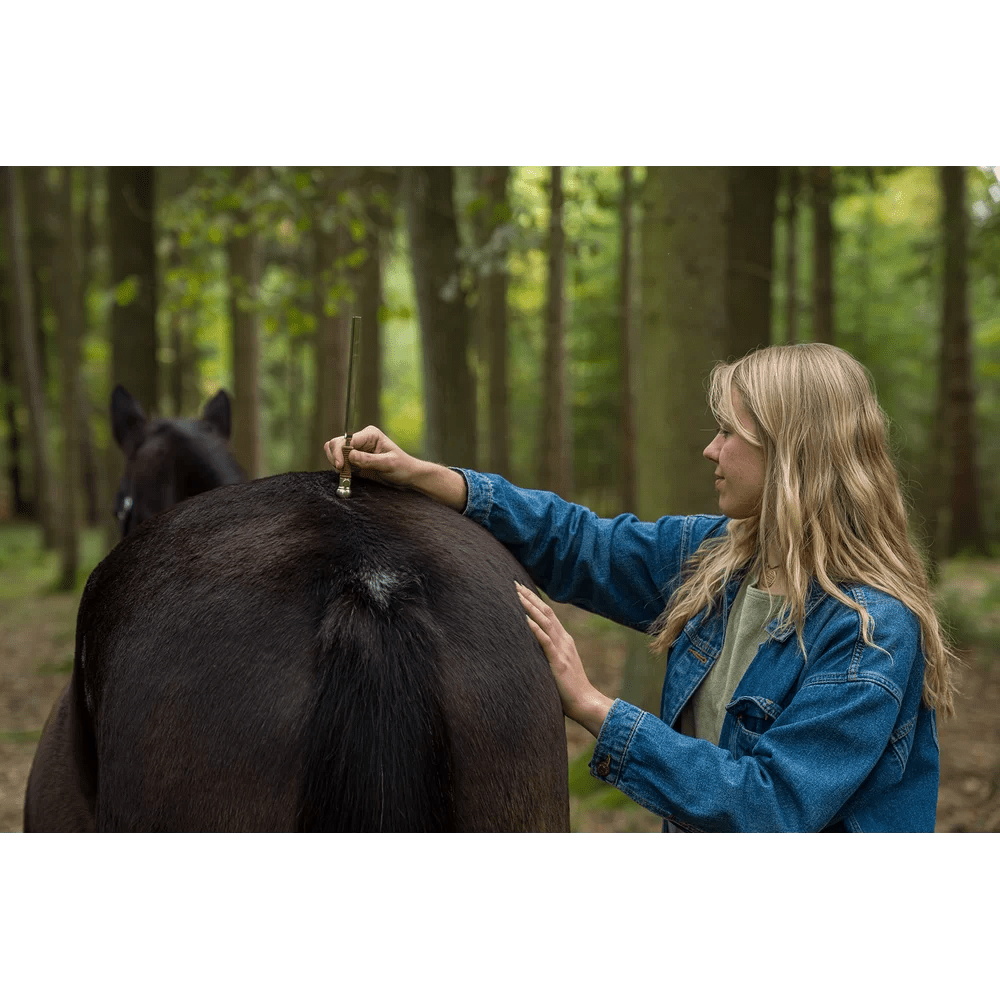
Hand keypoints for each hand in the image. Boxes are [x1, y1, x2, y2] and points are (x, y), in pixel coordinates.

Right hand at [324, 426, 419, 488]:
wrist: (407, 476)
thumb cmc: (402, 467)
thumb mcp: (388, 463)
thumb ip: (369, 460)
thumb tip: (350, 456)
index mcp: (370, 435)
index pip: (346, 440)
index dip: (340, 452)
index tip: (340, 466)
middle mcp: (361, 440)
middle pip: (336, 443)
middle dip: (336, 457)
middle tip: (342, 471)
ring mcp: (356, 450)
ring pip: (334, 452)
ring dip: (336, 463)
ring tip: (346, 474)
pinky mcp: (354, 461)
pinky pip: (339, 462)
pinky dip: (339, 469)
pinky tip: (349, 476)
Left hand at [516, 582, 612, 737]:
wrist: (586, 702)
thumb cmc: (570, 688)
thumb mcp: (560, 664)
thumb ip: (550, 653)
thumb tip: (534, 647)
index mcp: (564, 640)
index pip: (548, 614)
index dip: (535, 600)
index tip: (522, 589)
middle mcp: (564, 640)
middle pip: (545, 612)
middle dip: (530, 597)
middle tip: (514, 583)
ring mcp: (562, 650)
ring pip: (545, 622)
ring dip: (530, 607)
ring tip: (517, 595)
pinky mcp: (558, 662)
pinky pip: (546, 642)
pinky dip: (535, 629)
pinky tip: (525, 620)